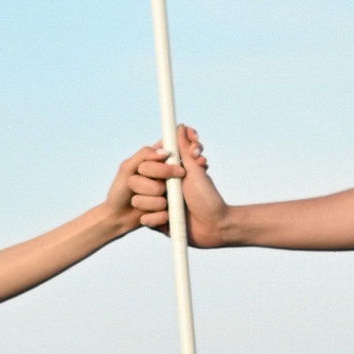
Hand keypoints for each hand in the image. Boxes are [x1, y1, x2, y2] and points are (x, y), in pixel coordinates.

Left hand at [105, 143, 171, 226]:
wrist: (116, 215)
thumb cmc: (120, 189)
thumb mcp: (127, 168)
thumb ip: (144, 154)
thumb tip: (166, 153)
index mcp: (160, 165)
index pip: (171, 160)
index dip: (164, 167)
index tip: (149, 171)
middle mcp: (168, 179)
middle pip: (168, 179)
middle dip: (144, 185)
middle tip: (132, 187)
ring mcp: (170, 196)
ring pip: (163, 199)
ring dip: (144, 202)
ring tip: (136, 201)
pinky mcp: (168, 213)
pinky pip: (164, 215)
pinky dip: (150, 217)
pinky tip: (142, 214)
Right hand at [137, 122, 231, 243]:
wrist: (214, 227)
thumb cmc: (208, 198)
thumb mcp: (196, 169)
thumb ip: (185, 149)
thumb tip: (181, 127)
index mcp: (167, 176)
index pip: (149, 166)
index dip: (157, 165)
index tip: (172, 164)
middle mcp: (160, 190)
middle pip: (140, 181)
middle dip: (158, 183)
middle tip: (180, 180)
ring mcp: (156, 206)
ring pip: (138, 200)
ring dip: (156, 203)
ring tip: (171, 206)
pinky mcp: (155, 223)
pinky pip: (145, 219)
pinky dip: (157, 219)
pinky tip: (169, 219)